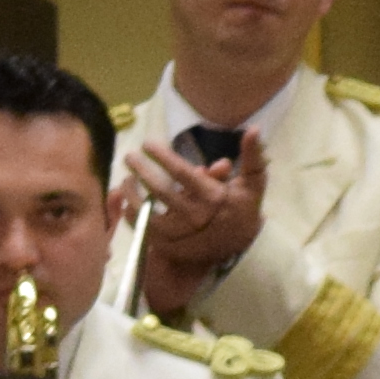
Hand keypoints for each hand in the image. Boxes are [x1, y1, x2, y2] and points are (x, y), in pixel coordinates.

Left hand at [123, 137, 264, 311]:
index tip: (147, 143)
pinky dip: (132, 213)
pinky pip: (143, 227)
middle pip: (160, 190)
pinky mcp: (169, 246)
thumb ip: (253, 157)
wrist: (241, 250)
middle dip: (140, 170)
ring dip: (131, 192)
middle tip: (129, 156)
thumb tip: (254, 129)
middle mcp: (195, 216)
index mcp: (213, 197)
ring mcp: (181, 233)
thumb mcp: (253, 184)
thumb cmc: (243, 211)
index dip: (161, 156)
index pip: (181, 172)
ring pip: (147, 210)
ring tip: (126, 179)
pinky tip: (128, 201)